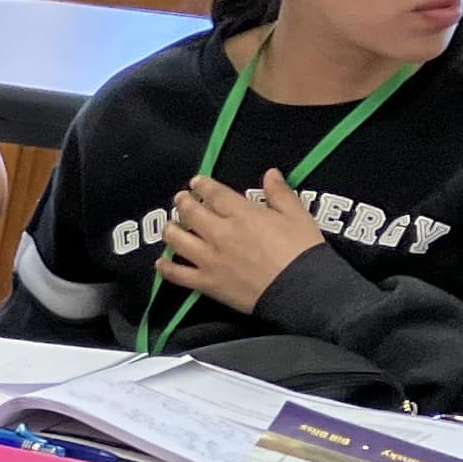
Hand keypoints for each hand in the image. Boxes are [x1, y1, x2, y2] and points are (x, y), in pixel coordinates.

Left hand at [157, 169, 335, 316]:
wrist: (300, 288)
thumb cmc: (302, 249)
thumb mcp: (296, 214)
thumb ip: (279, 193)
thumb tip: (270, 173)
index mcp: (242, 214)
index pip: (214, 194)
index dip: (202, 185)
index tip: (195, 182)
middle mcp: (220, 233)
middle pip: (191, 213)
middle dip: (183, 203)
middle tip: (180, 199)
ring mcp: (209, 259)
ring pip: (178, 241)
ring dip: (170, 230)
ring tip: (170, 226)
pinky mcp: (207, 283)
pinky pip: (178, 275)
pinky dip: (166, 268)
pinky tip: (160, 263)